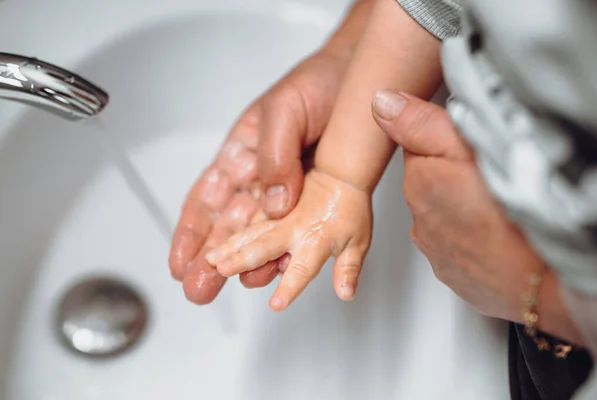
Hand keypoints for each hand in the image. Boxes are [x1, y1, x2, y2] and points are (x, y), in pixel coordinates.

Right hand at [169, 49, 349, 303]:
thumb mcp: (284, 111)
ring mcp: (289, 195)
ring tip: (241, 282)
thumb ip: (274, 155)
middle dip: (212, 261)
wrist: (360, 80)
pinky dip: (288, 251)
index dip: (191, 234)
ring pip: (262, 236)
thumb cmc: (315, 85)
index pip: (207, 200)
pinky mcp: (317, 202)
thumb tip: (274, 205)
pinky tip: (280, 268)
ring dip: (249, 262)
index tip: (180, 263)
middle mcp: (260, 180)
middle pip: (229, 228)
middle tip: (200, 290)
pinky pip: (299, 232)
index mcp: (240, 156)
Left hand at [371, 90, 582, 343]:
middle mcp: (420, 222)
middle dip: (453, 177)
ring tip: (498, 205)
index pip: (417, 149)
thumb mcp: (462, 147)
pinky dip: (477, 240)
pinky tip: (500, 234)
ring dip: (466, 210)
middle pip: (432, 184)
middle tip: (489, 172)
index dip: (442, 140)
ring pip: (448, 217)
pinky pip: (464, 250)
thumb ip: (419, 123)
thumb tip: (381, 102)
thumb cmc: (507, 212)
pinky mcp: (460, 278)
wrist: (542, 279)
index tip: (465, 141)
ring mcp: (440, 254)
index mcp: (418, 183)